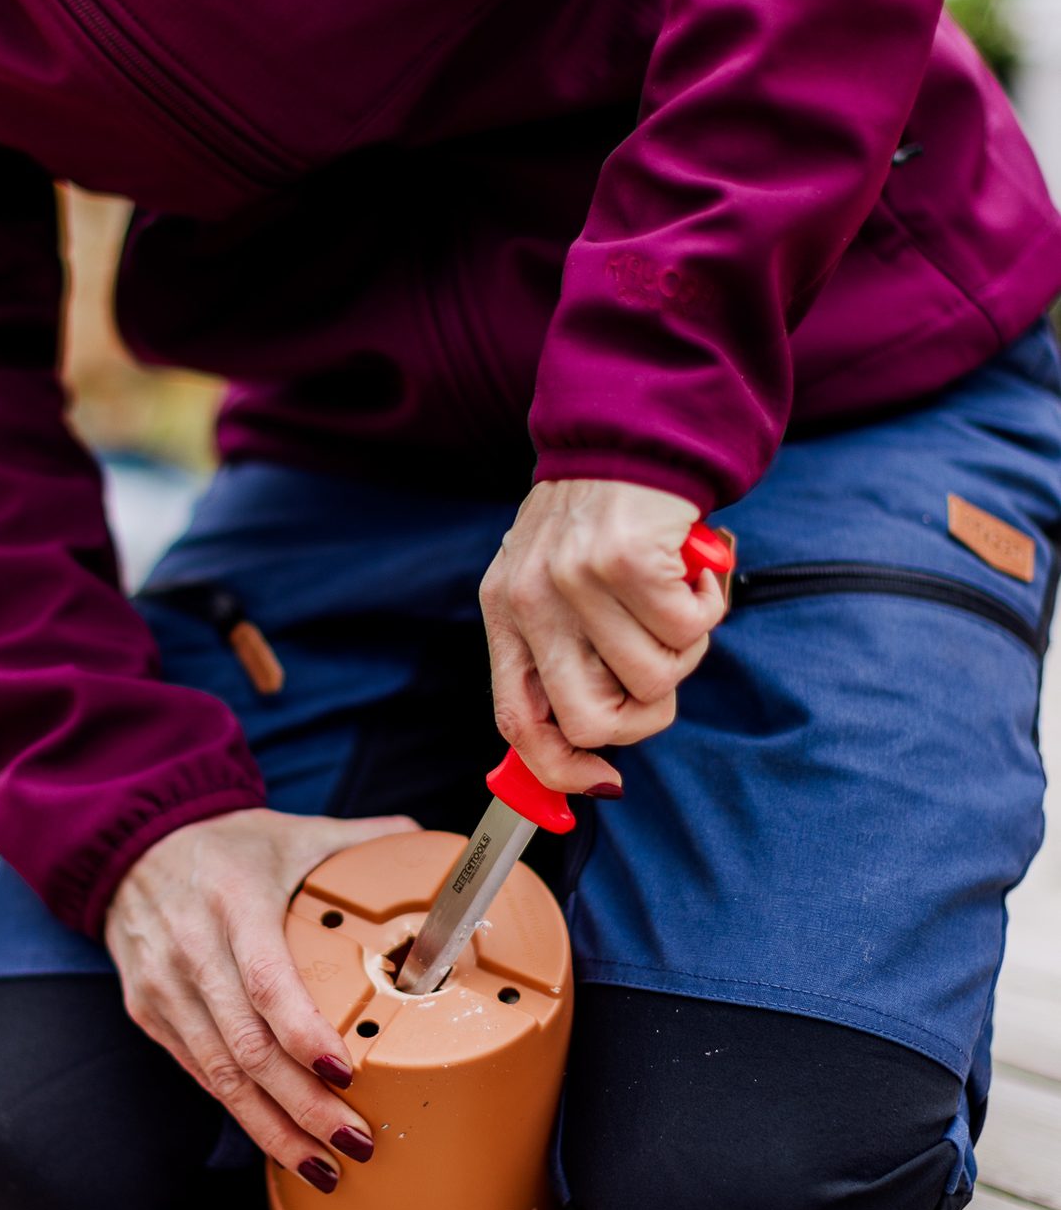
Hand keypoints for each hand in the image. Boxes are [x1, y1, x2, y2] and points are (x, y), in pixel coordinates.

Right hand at [105, 806, 418, 1190]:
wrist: (130, 847)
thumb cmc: (228, 846)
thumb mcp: (294, 831)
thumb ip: (362, 840)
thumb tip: (430, 845)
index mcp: (233, 901)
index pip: (266, 979)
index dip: (304, 1034)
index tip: (346, 1074)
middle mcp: (191, 950)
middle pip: (246, 1046)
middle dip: (303, 1105)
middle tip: (356, 1142)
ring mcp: (164, 988)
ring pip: (220, 1075)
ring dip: (273, 1128)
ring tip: (324, 1166)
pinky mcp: (150, 1014)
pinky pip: (201, 1074)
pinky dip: (242, 1113)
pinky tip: (281, 1143)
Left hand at [479, 478, 726, 792]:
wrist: (631, 428)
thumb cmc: (601, 519)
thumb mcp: (552, 582)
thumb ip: (562, 651)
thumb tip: (589, 746)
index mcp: (504, 612)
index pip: (517, 720)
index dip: (560, 768)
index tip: (602, 781)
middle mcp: (530, 600)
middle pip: (588, 720)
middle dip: (643, 717)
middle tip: (664, 673)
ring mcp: (575, 581)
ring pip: (651, 678)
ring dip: (684, 652)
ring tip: (678, 603)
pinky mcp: (626, 560)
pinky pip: (687, 633)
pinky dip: (706, 609)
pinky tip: (691, 572)